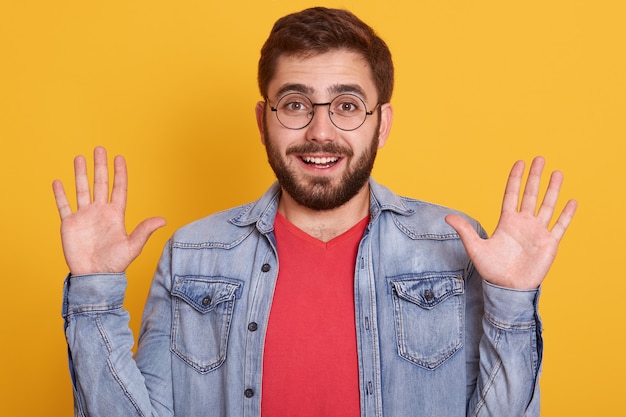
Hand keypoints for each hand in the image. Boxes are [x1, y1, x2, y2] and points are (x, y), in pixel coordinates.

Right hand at [52, 146, 166, 275]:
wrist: (94, 276)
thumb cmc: (115, 263)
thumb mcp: (133, 246)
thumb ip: (144, 231)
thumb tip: (163, 220)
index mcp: (116, 215)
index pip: (118, 189)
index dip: (120, 173)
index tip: (119, 157)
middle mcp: (100, 212)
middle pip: (100, 184)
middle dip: (100, 166)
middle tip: (100, 148)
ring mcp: (84, 217)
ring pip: (82, 190)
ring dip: (80, 174)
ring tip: (80, 157)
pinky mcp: (69, 224)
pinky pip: (64, 206)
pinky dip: (60, 194)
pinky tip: (58, 181)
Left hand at [445, 157, 576, 289]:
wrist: (508, 288)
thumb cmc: (492, 270)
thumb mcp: (475, 248)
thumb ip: (464, 231)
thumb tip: (447, 216)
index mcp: (507, 222)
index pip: (512, 194)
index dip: (515, 178)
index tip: (520, 162)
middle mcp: (524, 223)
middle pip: (530, 195)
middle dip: (535, 177)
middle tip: (539, 158)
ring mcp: (538, 232)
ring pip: (547, 205)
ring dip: (553, 189)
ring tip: (558, 172)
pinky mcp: (549, 243)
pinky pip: (560, 225)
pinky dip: (566, 214)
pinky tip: (572, 201)